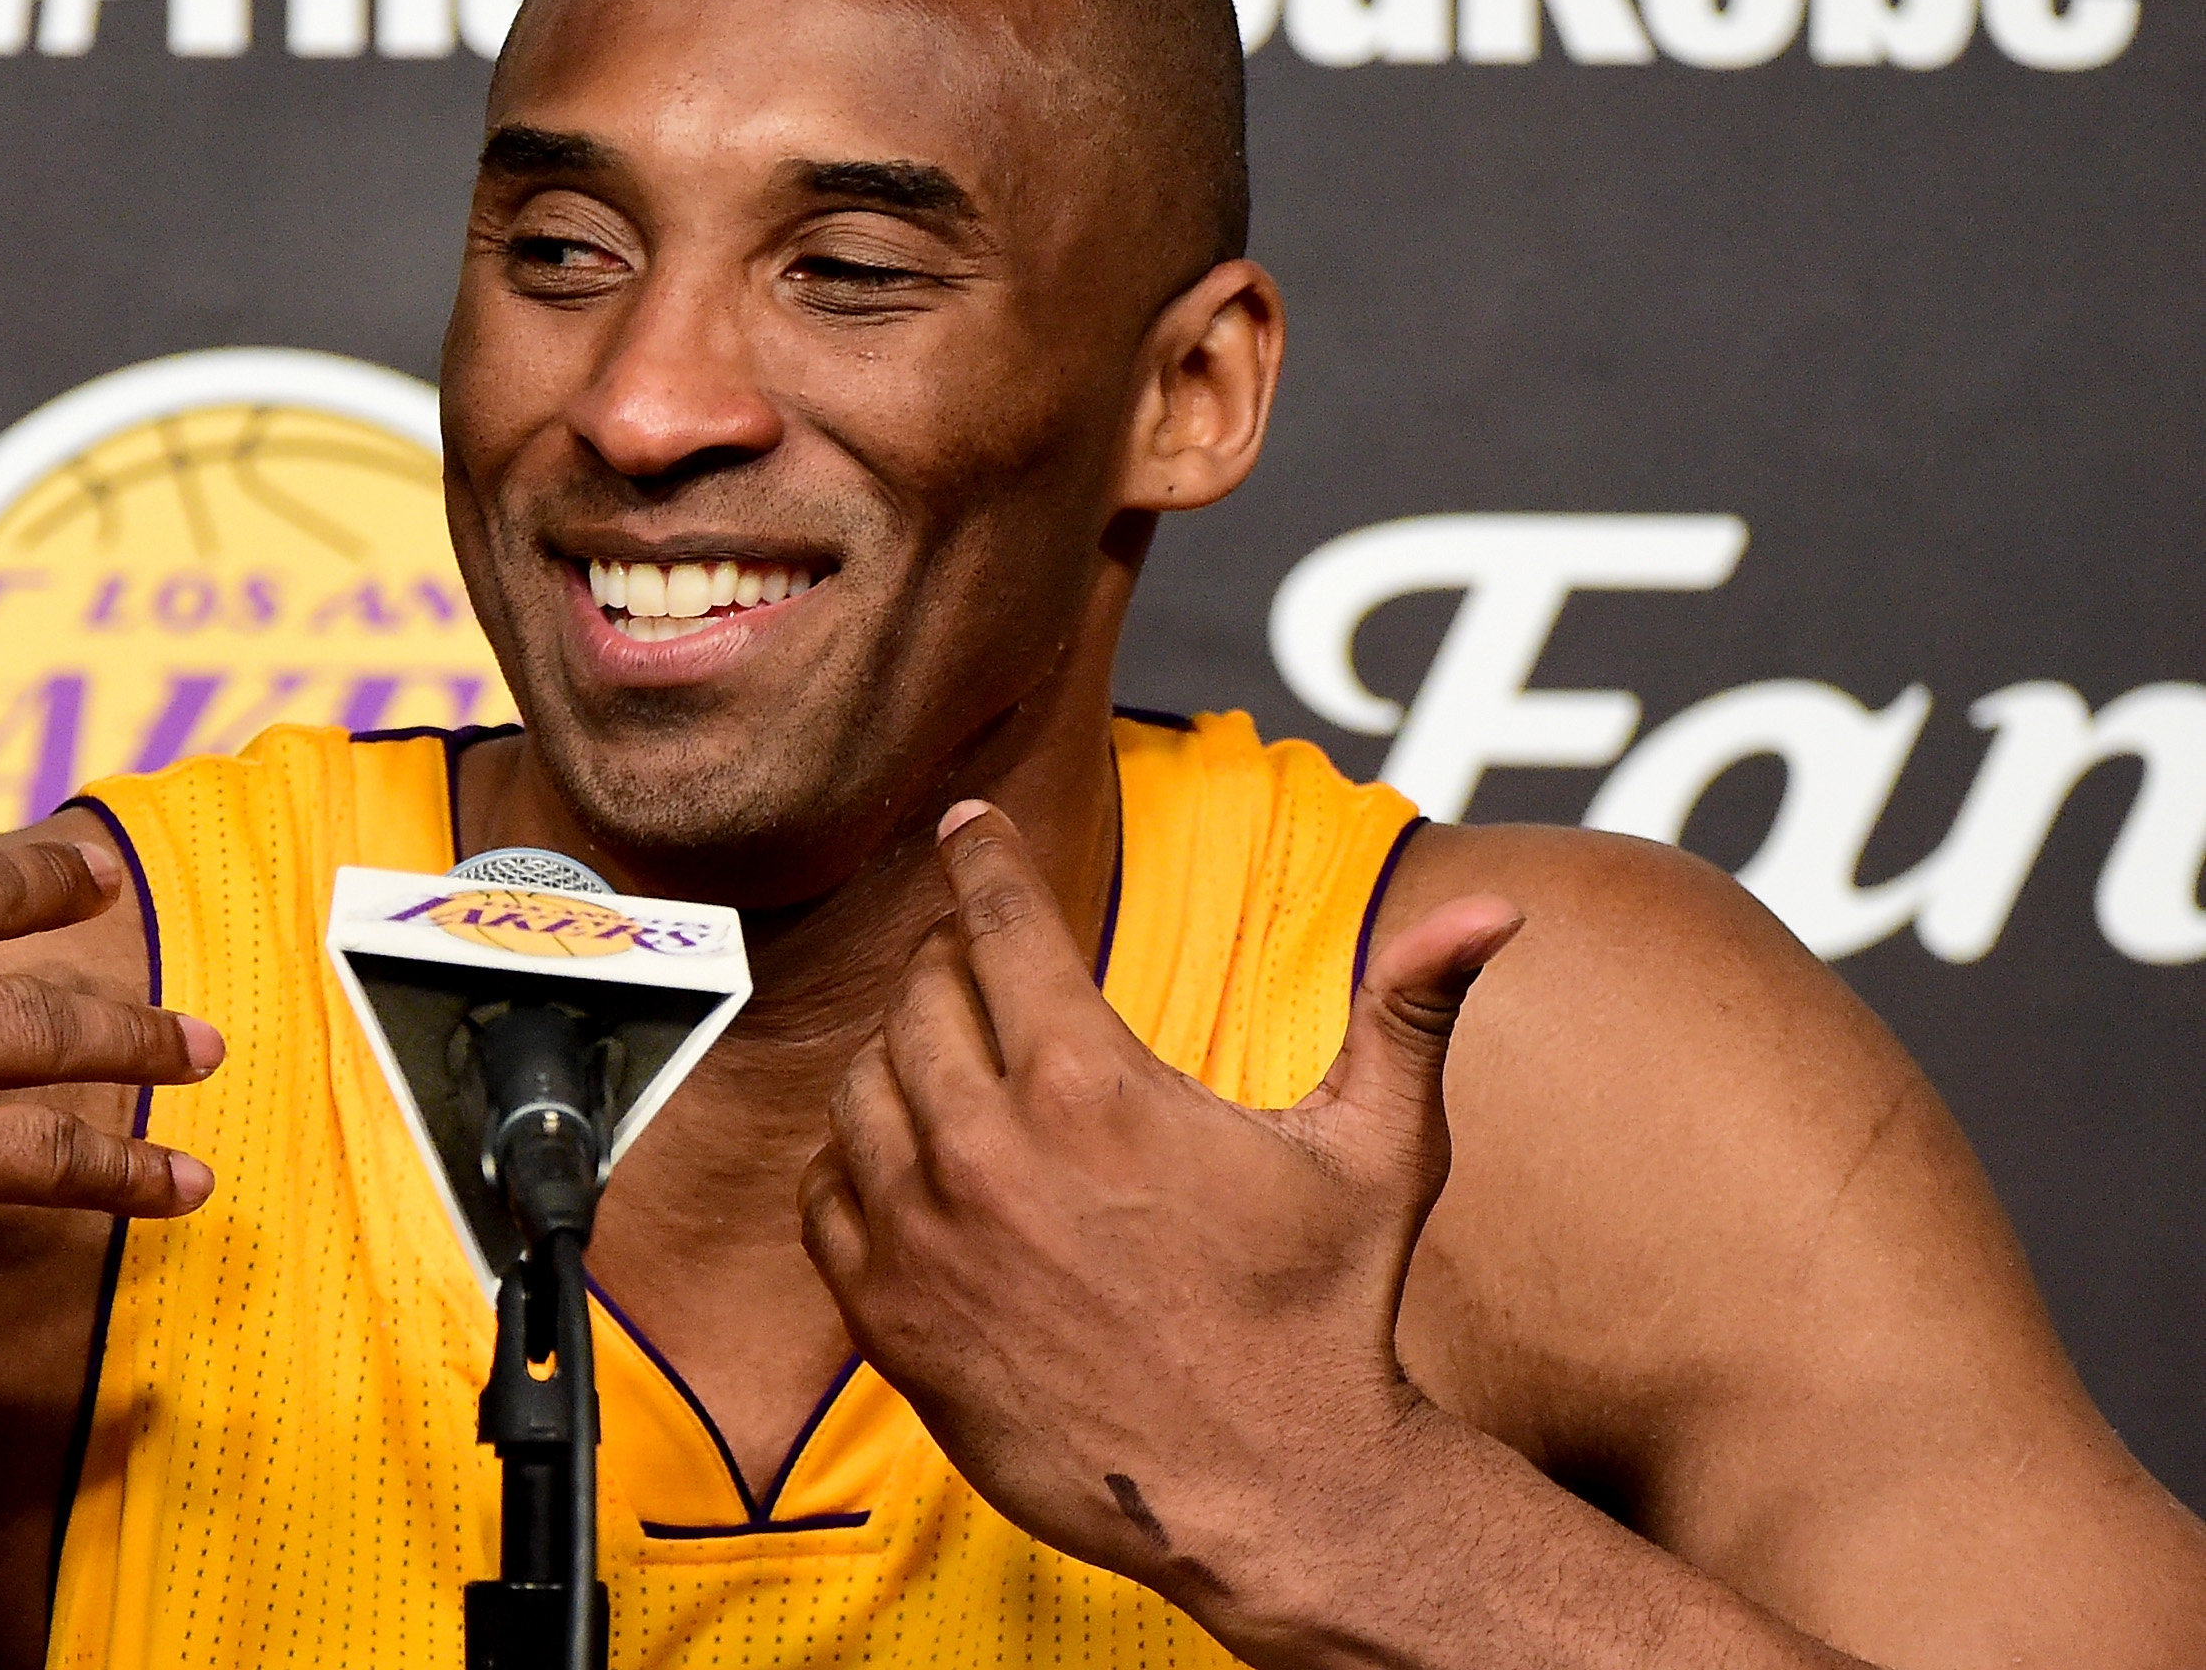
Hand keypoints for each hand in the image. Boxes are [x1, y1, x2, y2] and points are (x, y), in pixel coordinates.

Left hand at [798, 800, 1517, 1640]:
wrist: (1273, 1492)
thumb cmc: (1325, 1316)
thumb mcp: (1384, 1150)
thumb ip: (1414, 1010)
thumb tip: (1493, 913)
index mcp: (1090, 1085)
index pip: (1001, 922)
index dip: (983, 857)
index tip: (965, 825)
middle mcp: (987, 1148)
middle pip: (920, 994)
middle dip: (953, 963)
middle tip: (985, 966)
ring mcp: (924, 1235)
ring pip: (860, 1085)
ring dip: (901, 1057)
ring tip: (955, 1062)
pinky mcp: (888, 1316)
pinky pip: (825, 1195)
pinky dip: (856, 1162)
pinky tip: (910, 1162)